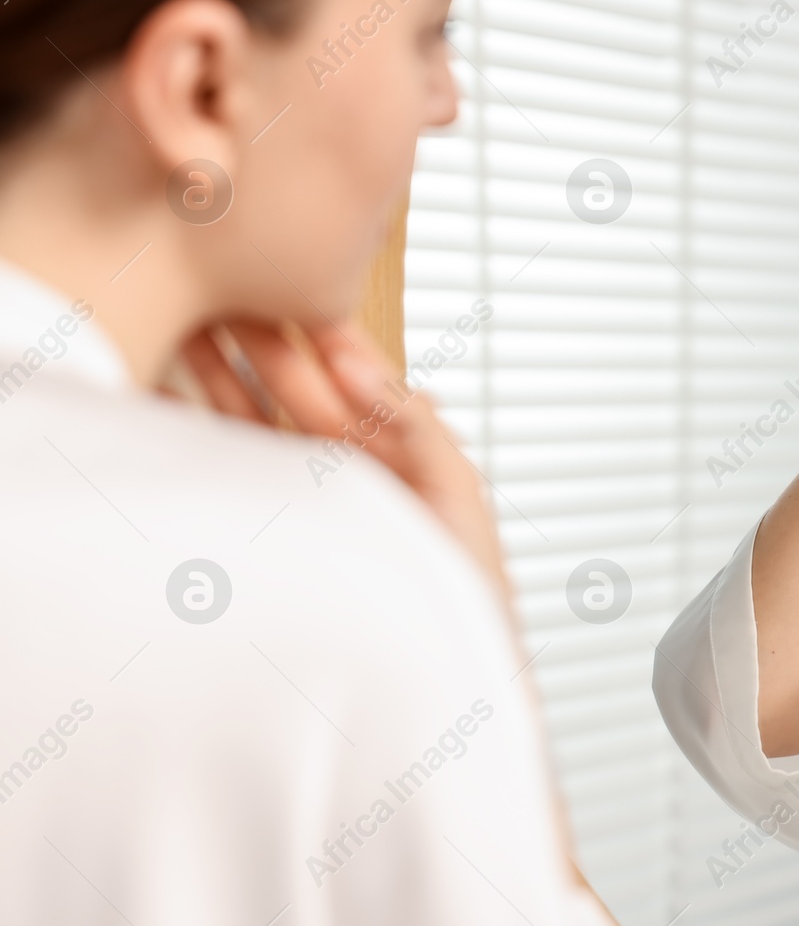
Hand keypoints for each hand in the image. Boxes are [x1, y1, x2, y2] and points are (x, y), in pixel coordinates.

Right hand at [177, 318, 512, 611]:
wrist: (425, 679)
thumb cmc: (460, 594)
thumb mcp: (456, 496)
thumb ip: (417, 426)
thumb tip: (356, 363)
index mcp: (394, 459)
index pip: (353, 385)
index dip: (323, 339)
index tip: (289, 290)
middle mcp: (343, 476)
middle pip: (295, 396)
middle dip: (261, 346)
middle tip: (217, 294)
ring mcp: (299, 504)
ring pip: (255, 427)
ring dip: (222, 378)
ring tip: (184, 327)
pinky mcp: (262, 535)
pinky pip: (227, 473)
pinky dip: (196, 434)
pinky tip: (166, 397)